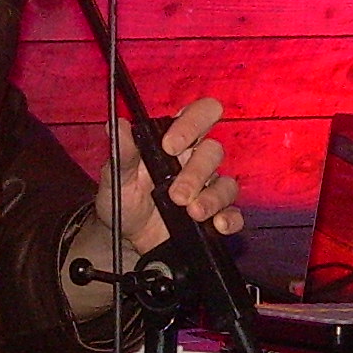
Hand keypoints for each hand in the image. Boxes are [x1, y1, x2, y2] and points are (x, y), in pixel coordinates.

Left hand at [96, 95, 244, 252]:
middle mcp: (196, 161)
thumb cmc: (123, 199)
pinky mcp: (215, 215)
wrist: (127, 237)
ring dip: (212, 198)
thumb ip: (122, 152)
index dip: (192, 123)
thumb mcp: (117, 176)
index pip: (199, 115)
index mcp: (176, 141)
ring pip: (226, 184)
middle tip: (176, 195)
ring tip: (193, 212)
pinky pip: (234, 214)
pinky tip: (218, 225)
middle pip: (213, 151)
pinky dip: (230, 219)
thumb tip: (118, 125)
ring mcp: (208, 189)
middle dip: (195, 173)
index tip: (170, 146)